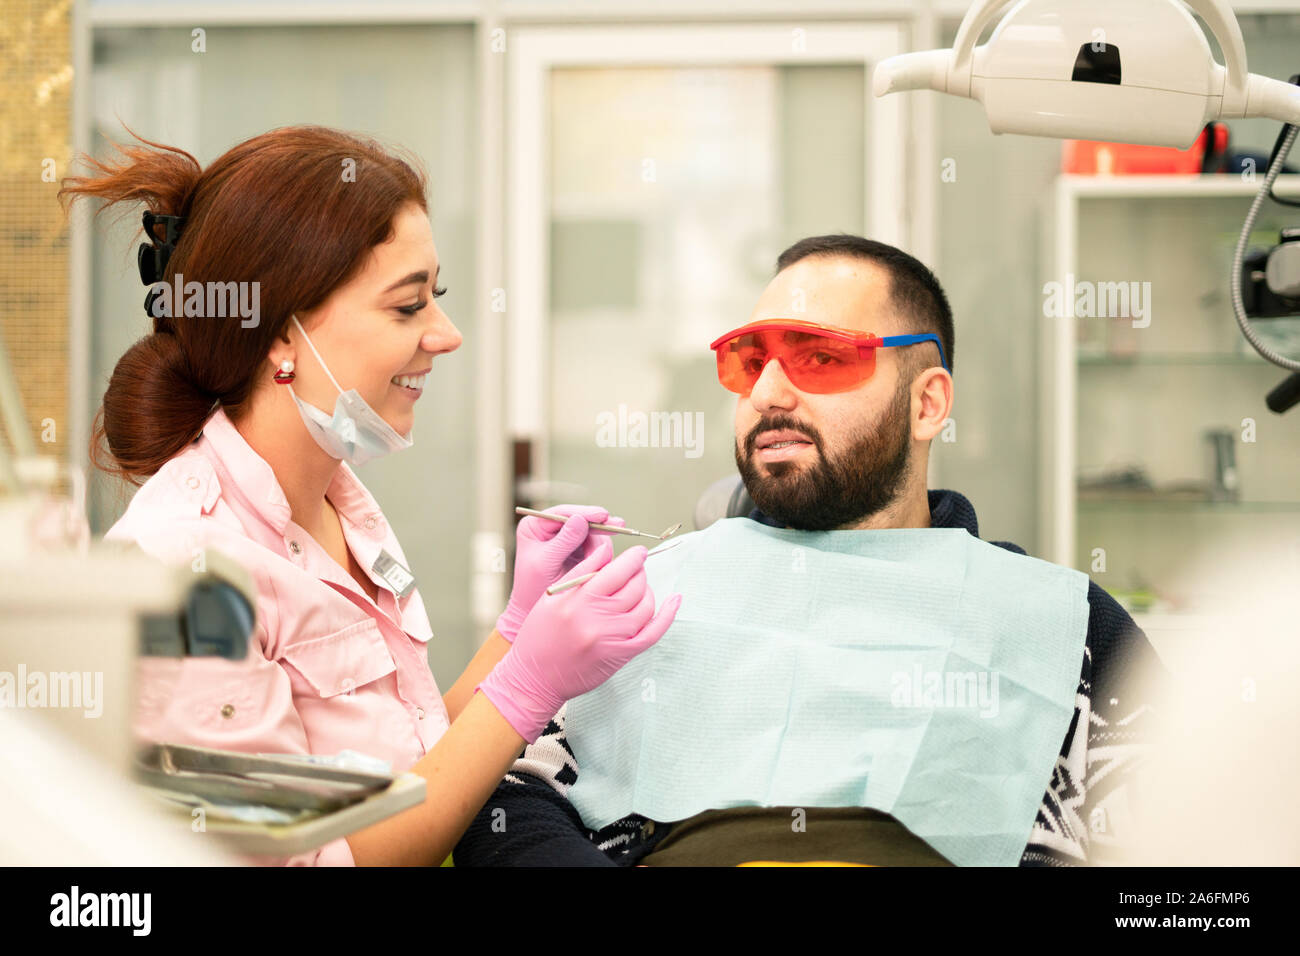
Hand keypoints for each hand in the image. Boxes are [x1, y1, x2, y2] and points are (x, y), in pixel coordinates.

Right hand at [478, 544, 681, 742]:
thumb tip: (608, 549)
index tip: (637, 552)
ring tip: (641, 588)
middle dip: (640, 573)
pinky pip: (652, 633)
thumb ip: (581, 572)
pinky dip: (667, 615)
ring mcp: (611, 637)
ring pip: (645, 606)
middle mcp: (595, 617)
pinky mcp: (620, 656)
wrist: (534, 678)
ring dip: (648, 592)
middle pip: (634, 585)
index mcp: (577, 598)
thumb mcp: (552, 597)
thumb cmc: (540, 635)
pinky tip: (674, 601)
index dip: (632, 558)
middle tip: (637, 570)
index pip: (615, 569)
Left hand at [495, 504, 624, 642]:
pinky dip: (601, 552)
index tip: (602, 515)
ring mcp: (564, 539)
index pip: (562, 513)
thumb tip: (580, 519)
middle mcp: (549, 529)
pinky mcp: (576, 550)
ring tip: (602, 559)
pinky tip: (604, 561)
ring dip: (600, 543)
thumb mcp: (545, 564)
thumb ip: (562, 542)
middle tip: (620, 524)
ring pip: (590, 532)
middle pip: (580, 519)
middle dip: (599, 524)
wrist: (533, 610)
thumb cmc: (532, 589)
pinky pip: (594, 545)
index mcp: (534, 526)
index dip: (584, 512)